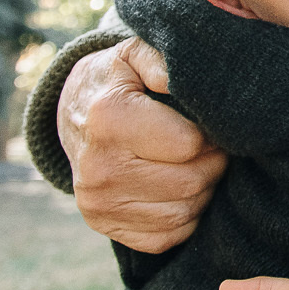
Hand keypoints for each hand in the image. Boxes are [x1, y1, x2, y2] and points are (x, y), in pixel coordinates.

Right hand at [61, 37, 227, 252]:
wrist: (75, 114)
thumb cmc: (119, 80)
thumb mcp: (135, 54)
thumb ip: (162, 60)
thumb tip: (181, 81)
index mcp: (109, 119)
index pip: (191, 144)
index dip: (212, 134)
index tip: (209, 123)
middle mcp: (98, 167)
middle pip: (191, 182)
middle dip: (213, 163)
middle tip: (212, 146)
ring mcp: (98, 202)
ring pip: (183, 212)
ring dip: (203, 190)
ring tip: (196, 164)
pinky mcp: (104, 224)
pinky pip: (167, 236)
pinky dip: (185, 216)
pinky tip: (179, 188)